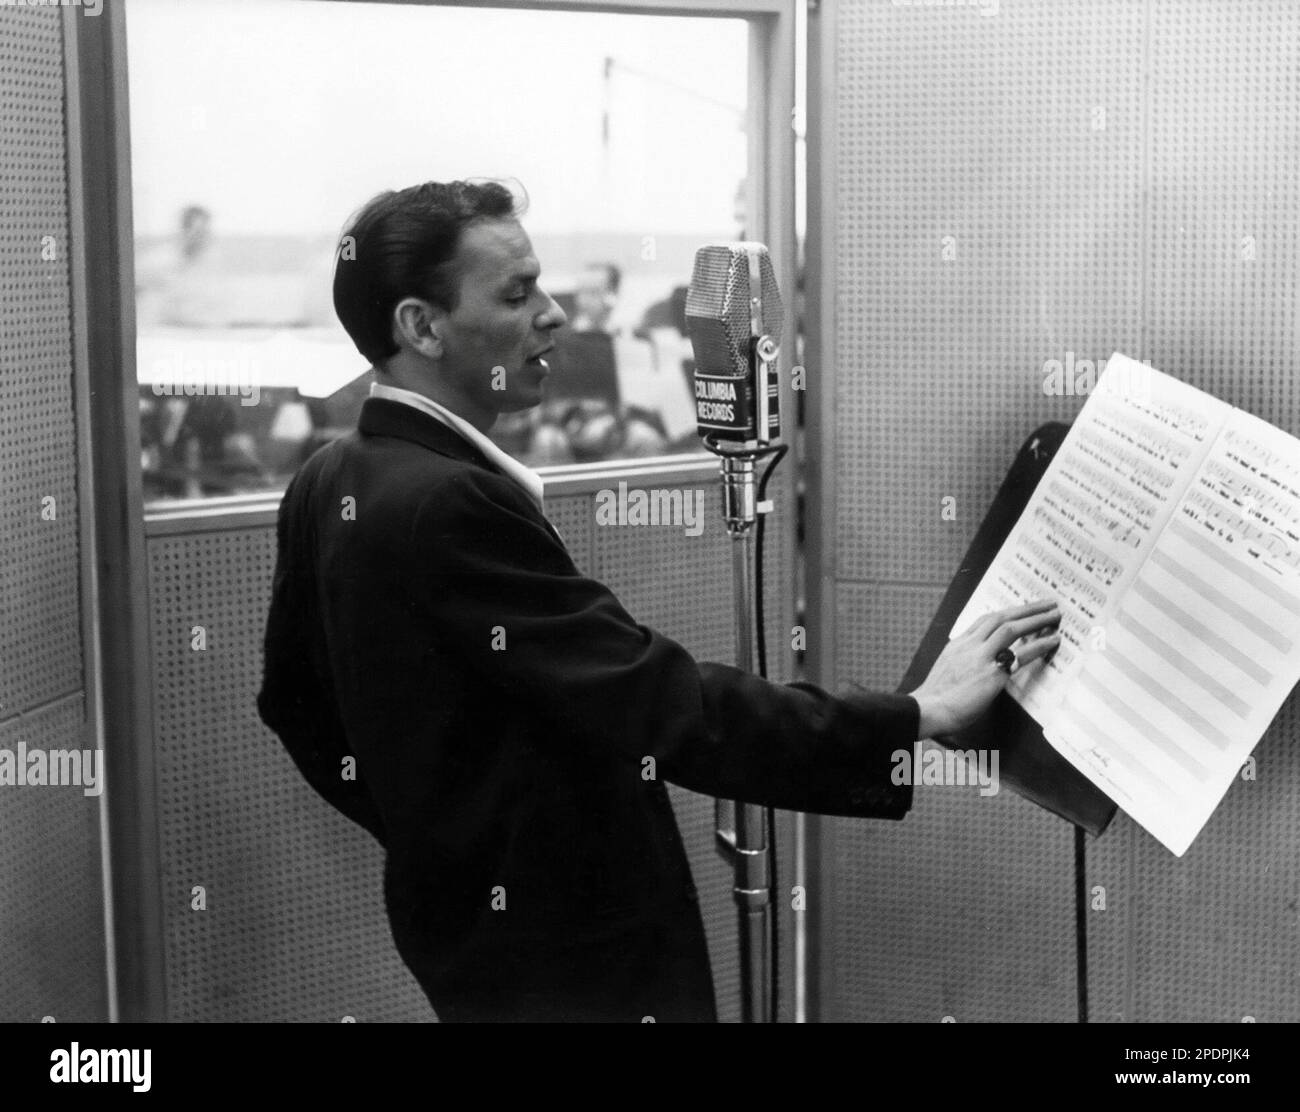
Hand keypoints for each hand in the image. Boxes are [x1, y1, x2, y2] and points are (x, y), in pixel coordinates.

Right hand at [908, 599, 1060, 737]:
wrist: (928, 710)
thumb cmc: (935, 699)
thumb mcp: (946, 670)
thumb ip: (962, 661)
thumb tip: (975, 665)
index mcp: (959, 644)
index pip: (985, 620)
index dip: (1008, 612)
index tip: (1022, 609)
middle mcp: (970, 646)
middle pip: (1001, 617)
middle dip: (1026, 608)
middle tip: (1047, 604)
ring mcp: (981, 657)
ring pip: (1011, 629)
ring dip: (1036, 619)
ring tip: (1054, 615)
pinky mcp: (991, 674)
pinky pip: (1020, 654)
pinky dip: (1038, 645)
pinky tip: (1052, 641)